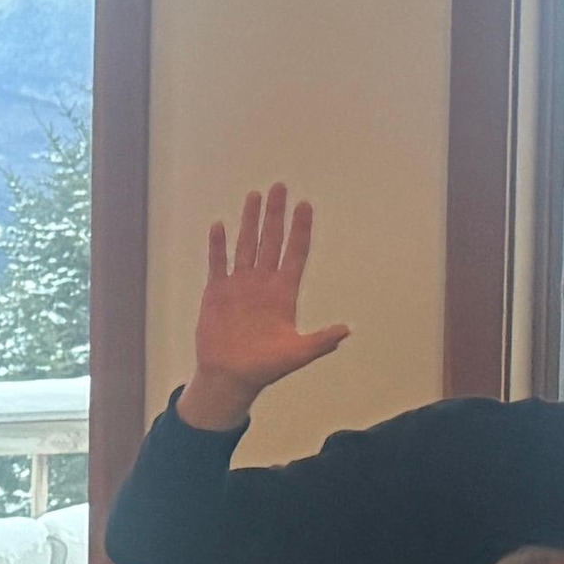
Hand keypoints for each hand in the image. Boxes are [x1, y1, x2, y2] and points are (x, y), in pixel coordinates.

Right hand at [178, 182, 350, 431]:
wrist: (228, 377)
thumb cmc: (264, 368)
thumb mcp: (296, 355)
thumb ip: (320, 341)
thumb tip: (346, 330)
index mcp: (284, 294)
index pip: (295, 253)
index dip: (300, 230)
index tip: (305, 206)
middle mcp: (263, 283)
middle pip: (271, 241)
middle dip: (276, 214)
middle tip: (280, 187)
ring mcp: (240, 285)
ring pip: (246, 245)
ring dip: (250, 221)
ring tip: (254, 196)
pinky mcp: (217, 292)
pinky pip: (218, 263)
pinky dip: (218, 245)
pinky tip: (220, 225)